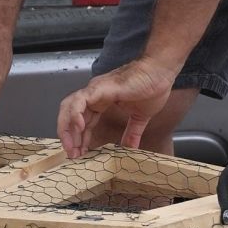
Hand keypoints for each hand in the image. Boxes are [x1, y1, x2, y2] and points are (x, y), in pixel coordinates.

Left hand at [56, 58, 178, 157]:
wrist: (160, 73)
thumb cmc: (152, 87)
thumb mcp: (140, 117)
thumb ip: (133, 132)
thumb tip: (132, 148)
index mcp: (101, 101)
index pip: (83, 121)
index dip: (80, 138)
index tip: (81, 154)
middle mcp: (94, 95)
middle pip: (70, 115)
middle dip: (69, 136)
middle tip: (73, 155)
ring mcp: (95, 90)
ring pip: (69, 108)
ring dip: (67, 128)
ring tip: (72, 146)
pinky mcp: (99, 88)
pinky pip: (79, 101)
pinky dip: (75, 114)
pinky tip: (80, 128)